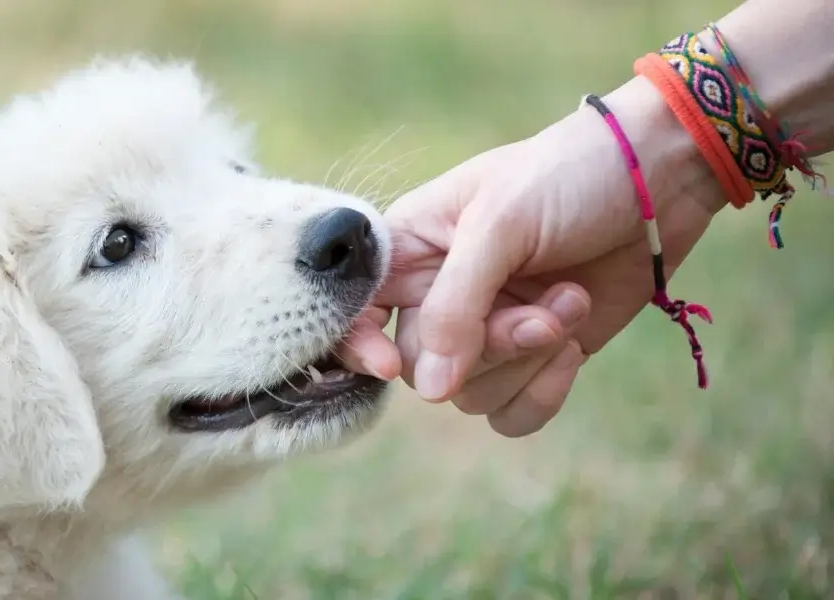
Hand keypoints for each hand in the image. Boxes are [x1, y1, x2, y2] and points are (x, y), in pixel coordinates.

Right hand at [344, 77, 727, 435]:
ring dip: (528, 360)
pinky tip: (575, 344)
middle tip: (541, 312)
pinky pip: (513, 413)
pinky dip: (545, 391)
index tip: (389, 364)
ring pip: (471, 396)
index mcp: (410, 249)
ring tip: (569, 302)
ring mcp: (488, 330)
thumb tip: (430, 390)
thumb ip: (456, 305)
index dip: (362, 346)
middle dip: (489, 348)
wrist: (659, 178)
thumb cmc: (568, 176)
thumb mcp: (501, 224)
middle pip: (425, 369)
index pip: (357, 313)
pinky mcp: (536, 357)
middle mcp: (439, 295)